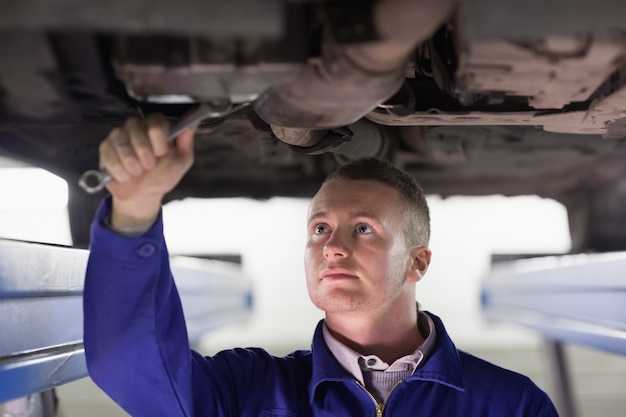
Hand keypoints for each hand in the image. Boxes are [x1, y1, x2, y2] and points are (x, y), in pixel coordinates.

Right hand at [98, 114, 195, 229]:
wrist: (143, 195)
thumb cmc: (162, 176)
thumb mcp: (180, 161)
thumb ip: (186, 142)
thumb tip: (190, 124)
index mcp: (156, 126)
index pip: (156, 122)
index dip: (159, 141)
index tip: (162, 154)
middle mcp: (136, 126)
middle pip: (136, 130)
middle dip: (145, 155)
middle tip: (149, 166)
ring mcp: (119, 135)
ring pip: (122, 144)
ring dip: (132, 165)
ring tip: (138, 171)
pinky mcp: (105, 147)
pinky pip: (110, 157)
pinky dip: (121, 172)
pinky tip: (126, 174)